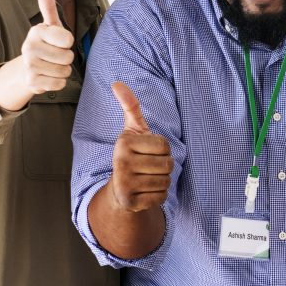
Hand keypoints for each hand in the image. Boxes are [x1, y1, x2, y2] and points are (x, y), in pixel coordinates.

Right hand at [18, 0, 74, 94]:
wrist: (29, 68)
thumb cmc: (47, 44)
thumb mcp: (50, 25)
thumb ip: (47, 4)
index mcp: (37, 31)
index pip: (68, 39)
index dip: (68, 42)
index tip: (59, 41)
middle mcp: (30, 46)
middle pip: (68, 57)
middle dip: (67, 58)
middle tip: (56, 55)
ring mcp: (29, 65)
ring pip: (65, 71)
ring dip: (63, 70)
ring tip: (52, 65)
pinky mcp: (32, 82)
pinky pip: (59, 84)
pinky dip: (59, 82)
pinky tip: (48, 76)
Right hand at [109, 82, 172, 213]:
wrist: (120, 189)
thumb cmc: (132, 155)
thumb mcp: (132, 130)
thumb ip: (130, 106)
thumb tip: (117, 83)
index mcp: (124, 142)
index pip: (165, 146)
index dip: (162, 150)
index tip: (147, 152)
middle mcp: (120, 162)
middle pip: (167, 164)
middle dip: (164, 166)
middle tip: (148, 167)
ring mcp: (124, 184)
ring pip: (166, 181)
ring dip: (162, 181)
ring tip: (146, 179)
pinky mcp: (130, 202)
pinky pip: (162, 197)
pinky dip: (158, 196)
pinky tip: (144, 192)